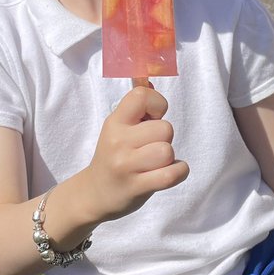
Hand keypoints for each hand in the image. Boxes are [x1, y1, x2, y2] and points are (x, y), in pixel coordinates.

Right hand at [85, 85, 188, 221]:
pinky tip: (167, 172)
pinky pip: (172, 174)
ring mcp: (126, 165)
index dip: (157, 104)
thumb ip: (136, 108)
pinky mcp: (137, 187)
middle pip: (165, 128)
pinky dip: (178, 172)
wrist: (95, 193)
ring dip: (168, 158)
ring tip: (154, 162)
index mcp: (115, 122)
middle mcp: (118, 141)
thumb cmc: (114, 155)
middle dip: (164, 138)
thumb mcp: (118, 128)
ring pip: (167, 151)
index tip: (152, 117)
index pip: (141, 96)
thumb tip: (151, 82)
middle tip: (149, 147)